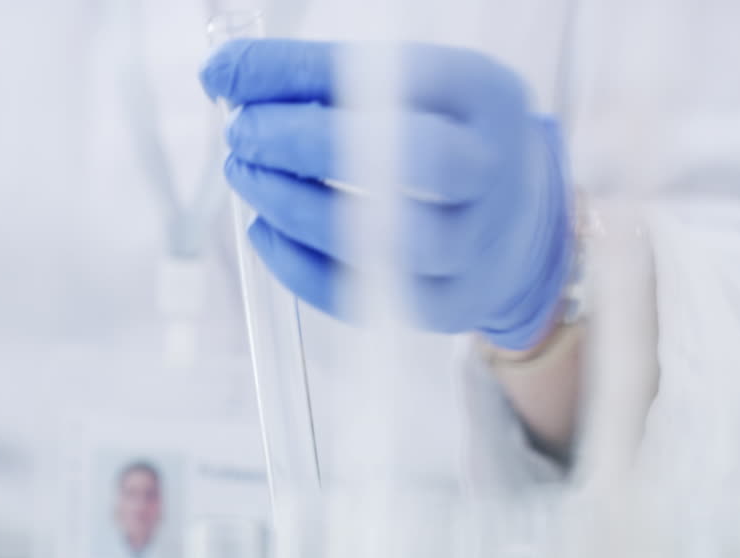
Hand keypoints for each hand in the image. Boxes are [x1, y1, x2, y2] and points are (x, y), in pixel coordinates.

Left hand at [200, 39, 571, 351]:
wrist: (515, 224)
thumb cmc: (439, 138)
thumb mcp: (406, 87)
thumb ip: (321, 77)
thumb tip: (223, 73)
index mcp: (486, 95)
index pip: (395, 74)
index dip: (301, 73)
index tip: (230, 71)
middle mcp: (492, 171)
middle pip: (407, 158)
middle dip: (304, 142)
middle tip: (243, 132)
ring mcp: (474, 246)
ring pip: (381, 239)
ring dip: (292, 205)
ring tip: (245, 174)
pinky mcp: (446, 305)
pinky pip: (362, 295)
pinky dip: (298, 264)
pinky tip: (265, 229)